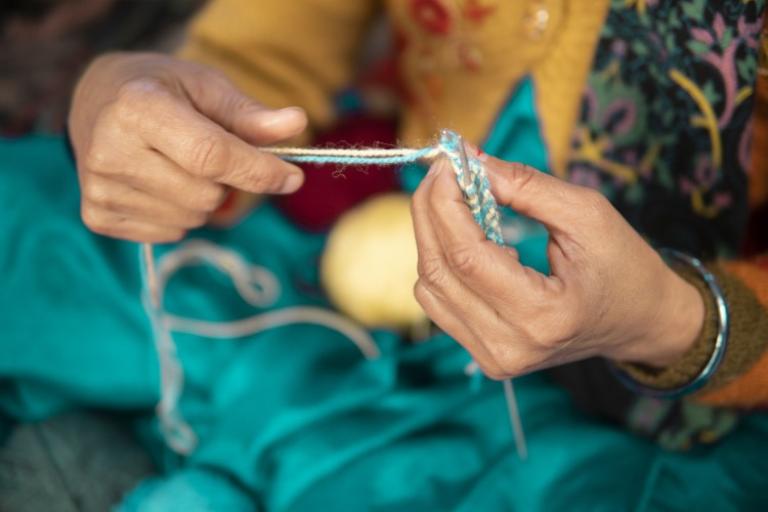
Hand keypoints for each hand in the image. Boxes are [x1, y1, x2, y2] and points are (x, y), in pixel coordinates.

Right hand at [69, 52, 306, 241]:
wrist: (97, 101)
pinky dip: (179, 215)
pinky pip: (170, 234)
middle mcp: (110, 150)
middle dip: (226, 181)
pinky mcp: (97, 216)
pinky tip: (159, 183)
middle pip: (206, 195)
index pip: (210, 155)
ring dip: (203, 198)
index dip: (258, 171)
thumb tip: (297, 123)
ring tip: (179, 165)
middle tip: (208, 153)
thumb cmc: (163, 90)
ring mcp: (99, 187)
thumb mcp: (206, 87)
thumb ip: (250, 114)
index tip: (293, 177)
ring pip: (192, 219)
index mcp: (138, 108)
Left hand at [410, 154, 704, 378]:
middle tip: (444, 171)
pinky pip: (438, 301)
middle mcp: (509, 347)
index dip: (446, 203)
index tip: (448, 162)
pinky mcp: (484, 355)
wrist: (639, 322)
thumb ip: (525, 187)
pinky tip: (466, 240)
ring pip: (429, 286)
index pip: (467, 254)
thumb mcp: (587, 214)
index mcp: (543, 315)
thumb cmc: (623, 266)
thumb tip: (469, 163)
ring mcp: (492, 357)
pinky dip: (441, 261)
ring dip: (431, 234)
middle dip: (431, 210)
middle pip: (438, 269)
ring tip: (456, 200)